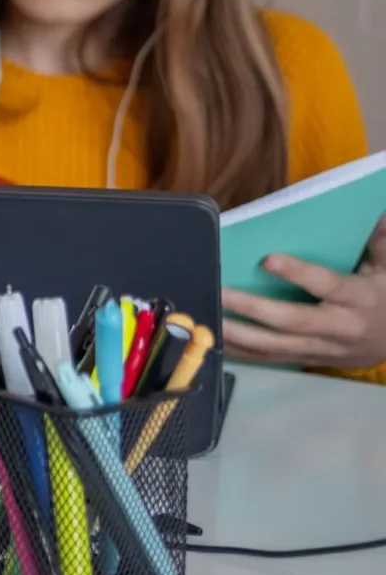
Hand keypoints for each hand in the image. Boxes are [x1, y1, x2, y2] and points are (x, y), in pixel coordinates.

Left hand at [221, 217, 385, 371]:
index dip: (298, 273)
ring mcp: (321, 349)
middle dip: (253, 308)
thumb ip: (380, 242)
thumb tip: (376, 213)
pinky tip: (214, 340)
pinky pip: (270, 359)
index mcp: (359, 299)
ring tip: (206, 317)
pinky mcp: (306, 361)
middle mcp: (339, 328)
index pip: (327, 286)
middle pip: (292, 321)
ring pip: (275, 346)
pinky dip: (241, 351)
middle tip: (219, 292)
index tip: (268, 259)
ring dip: (238, 334)